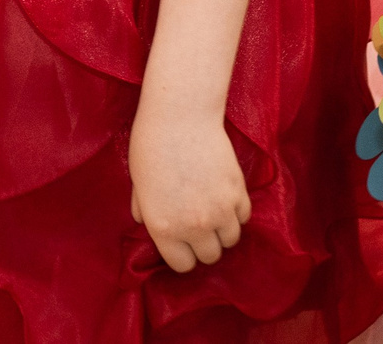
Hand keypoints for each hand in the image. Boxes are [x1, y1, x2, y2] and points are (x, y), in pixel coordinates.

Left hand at [128, 104, 251, 273]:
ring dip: (223, 230)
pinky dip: (237, 212)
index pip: (182, 265)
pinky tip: (225, 196)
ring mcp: (219, 210)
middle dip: (205, 244)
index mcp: (164, 228)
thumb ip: (145, 210)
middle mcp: (193, 226)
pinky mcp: (237, 192)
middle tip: (199, 226)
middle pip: (210, 256)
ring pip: (231, 239)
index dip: (183, 254)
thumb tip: (145, 222)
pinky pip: (244, 216)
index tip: (183, 242)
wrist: (179, 117)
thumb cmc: (151, 146)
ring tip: (214, 212)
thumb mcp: (138, 184)